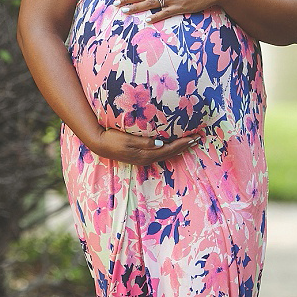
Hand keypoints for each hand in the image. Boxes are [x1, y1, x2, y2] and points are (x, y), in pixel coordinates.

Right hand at [89, 126, 205, 164]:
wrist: (99, 144)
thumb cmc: (112, 138)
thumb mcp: (128, 139)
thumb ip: (145, 142)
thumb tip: (161, 143)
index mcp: (146, 154)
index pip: (170, 148)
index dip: (183, 143)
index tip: (194, 137)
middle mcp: (147, 158)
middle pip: (171, 153)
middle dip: (185, 146)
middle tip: (198, 139)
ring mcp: (144, 158)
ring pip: (167, 154)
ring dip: (179, 148)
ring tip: (189, 142)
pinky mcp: (141, 156)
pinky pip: (160, 153)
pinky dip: (170, 149)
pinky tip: (173, 145)